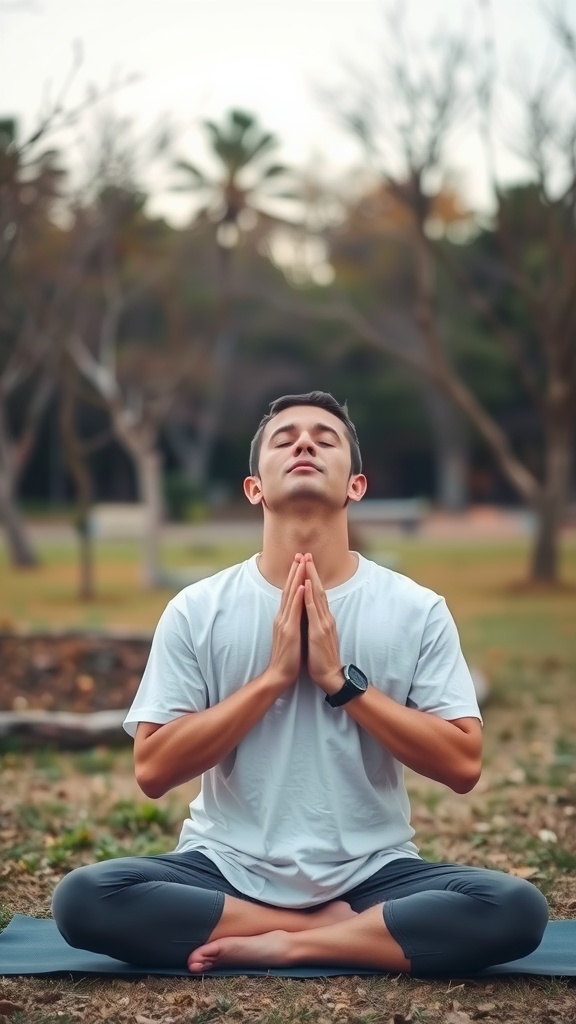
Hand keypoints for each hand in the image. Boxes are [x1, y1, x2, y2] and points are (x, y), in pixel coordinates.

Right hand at [266, 554, 305, 689]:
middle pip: (288, 588)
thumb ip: (292, 621)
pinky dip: (297, 597)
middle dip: (295, 570)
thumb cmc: (288, 657)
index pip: (289, 592)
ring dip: (296, 578)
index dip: (294, 576)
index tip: (300, 561)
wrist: (279, 674)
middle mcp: (282, 616)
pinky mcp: (288, 631)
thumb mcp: (291, 634)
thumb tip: (298, 610)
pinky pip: (293, 611)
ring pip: (290, 595)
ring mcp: (284, 623)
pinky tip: (300, 586)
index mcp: (284, 617)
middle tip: (300, 553)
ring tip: (301, 562)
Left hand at [303, 555, 343, 694]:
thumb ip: (316, 622)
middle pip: (318, 589)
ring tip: (305, 562)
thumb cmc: (321, 659)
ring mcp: (323, 623)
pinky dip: (309, 597)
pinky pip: (313, 611)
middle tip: (305, 553)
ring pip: (316, 595)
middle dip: (311, 571)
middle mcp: (325, 617)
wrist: (330, 676)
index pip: (317, 593)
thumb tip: (310, 611)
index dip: (311, 577)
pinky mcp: (319, 631)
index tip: (305, 562)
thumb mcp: (318, 636)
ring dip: (310, 577)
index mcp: (324, 619)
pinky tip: (306, 585)